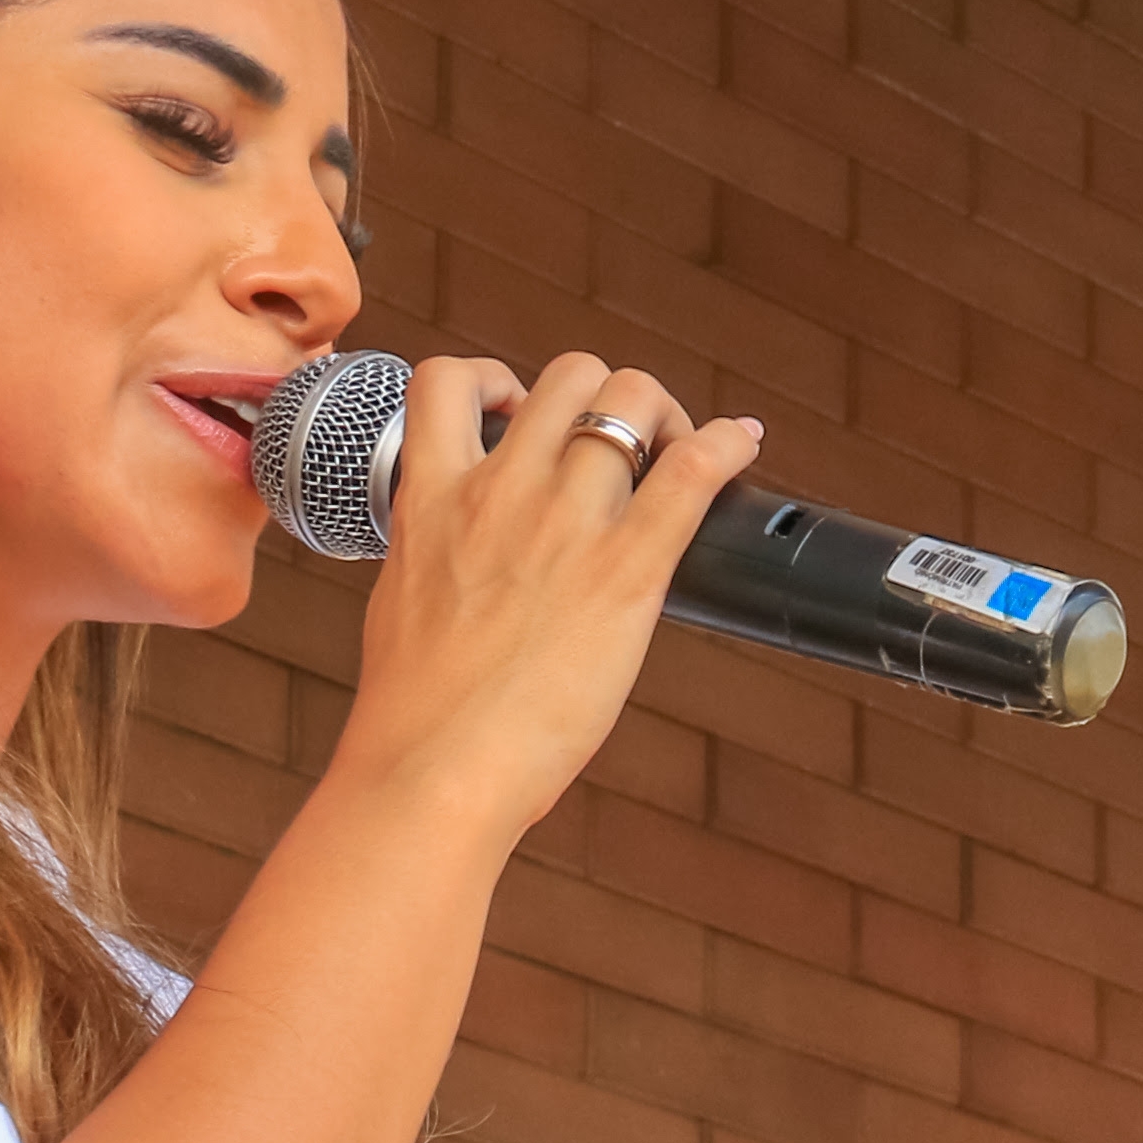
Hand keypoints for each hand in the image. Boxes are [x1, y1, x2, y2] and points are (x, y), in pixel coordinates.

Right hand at [328, 349, 761, 848]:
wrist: (434, 767)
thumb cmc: (415, 712)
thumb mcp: (403, 602)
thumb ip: (436, 554)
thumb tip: (458, 555)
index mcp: (433, 497)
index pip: (448, 380)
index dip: (495, 380)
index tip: (519, 415)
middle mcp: (500, 490)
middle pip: (567, 376)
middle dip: (603, 396)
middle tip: (625, 444)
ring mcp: (563, 522)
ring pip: (627, 398)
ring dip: (661, 414)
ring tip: (675, 451)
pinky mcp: (625, 570)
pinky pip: (691, 471)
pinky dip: (724, 444)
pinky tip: (739, 446)